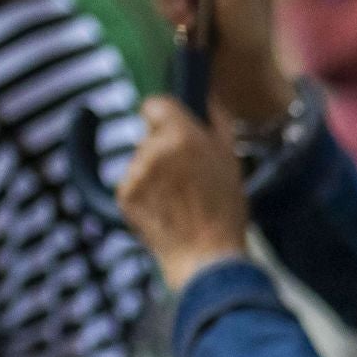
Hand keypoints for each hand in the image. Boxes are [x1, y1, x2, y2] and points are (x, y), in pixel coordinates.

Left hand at [117, 97, 250, 290]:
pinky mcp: (123, 196)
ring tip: (178, 200)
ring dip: (153, 174)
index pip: (155, 104)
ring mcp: (135, 174)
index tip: (173, 130)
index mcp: (182, 136)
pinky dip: (143, 195)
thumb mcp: (232, 161)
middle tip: (186, 178)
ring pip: (140, 162)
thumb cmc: (224, 212)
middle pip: (149, 136)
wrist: (205, 257)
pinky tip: (164, 211)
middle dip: (162, 150)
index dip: (165, 117)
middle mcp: (153, 150)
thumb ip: (218, 123)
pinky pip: (130, 185)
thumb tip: (208, 99)